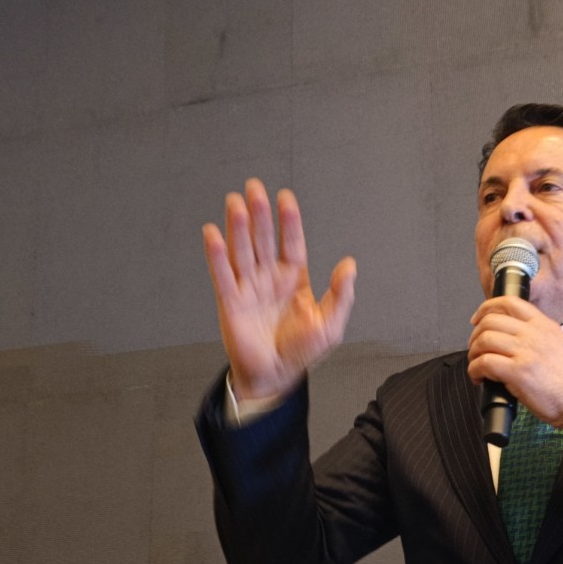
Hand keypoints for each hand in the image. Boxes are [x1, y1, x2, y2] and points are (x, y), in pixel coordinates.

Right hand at [202, 181, 356, 400]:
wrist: (275, 375)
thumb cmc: (301, 352)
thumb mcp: (331, 326)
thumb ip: (341, 295)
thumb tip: (349, 266)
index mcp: (295, 279)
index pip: (292, 243)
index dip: (289, 221)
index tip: (285, 198)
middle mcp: (270, 278)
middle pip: (263, 239)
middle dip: (260, 214)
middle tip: (255, 189)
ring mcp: (249, 287)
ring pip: (242, 251)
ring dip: (238, 227)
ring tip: (235, 204)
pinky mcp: (231, 302)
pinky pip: (222, 274)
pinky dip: (216, 254)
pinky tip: (212, 234)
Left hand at [467, 296, 562, 430]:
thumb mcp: (558, 344)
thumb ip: (536, 338)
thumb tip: (511, 343)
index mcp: (543, 324)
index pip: (509, 302)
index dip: (486, 308)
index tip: (477, 319)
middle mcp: (533, 334)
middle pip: (490, 320)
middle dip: (475, 335)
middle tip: (475, 349)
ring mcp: (525, 351)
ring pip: (484, 340)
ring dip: (473, 353)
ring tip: (477, 366)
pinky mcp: (518, 372)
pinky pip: (484, 363)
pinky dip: (475, 370)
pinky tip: (480, 379)